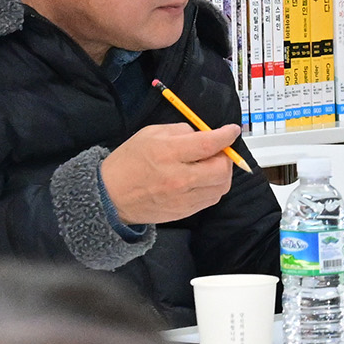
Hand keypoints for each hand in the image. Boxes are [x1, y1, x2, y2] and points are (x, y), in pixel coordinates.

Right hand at [100, 119, 243, 226]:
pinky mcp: (184, 212)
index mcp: (168, 154)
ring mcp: (183, 198)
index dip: (226, 136)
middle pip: (221, 169)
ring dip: (222, 174)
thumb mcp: (150, 134)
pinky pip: (211, 199)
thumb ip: (181, 131)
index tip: (232, 131)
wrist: (111, 196)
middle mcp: (179, 178)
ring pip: (221, 187)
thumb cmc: (129, 162)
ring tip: (210, 165)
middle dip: (226, 157)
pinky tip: (203, 179)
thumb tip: (205, 134)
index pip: (208, 145)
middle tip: (219, 150)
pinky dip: (213, 187)